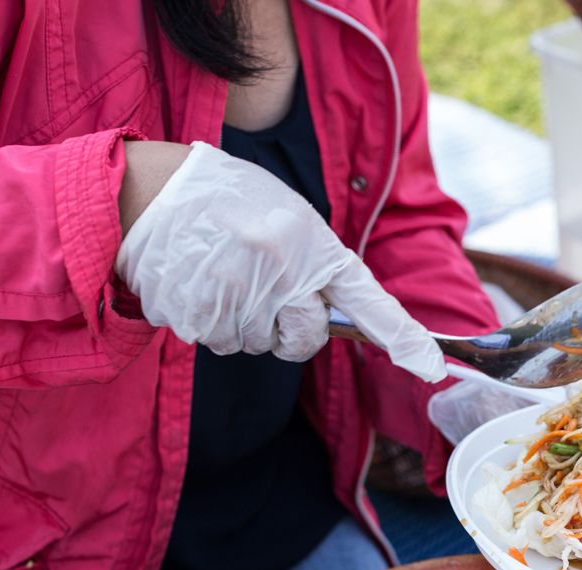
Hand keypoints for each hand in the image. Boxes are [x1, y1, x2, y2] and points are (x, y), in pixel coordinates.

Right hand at [114, 141, 445, 379]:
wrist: (150, 190)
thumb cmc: (225, 200)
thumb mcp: (286, 215)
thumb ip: (313, 264)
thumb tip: (330, 313)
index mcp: (310, 245)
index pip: (367, 302)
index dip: (403, 338)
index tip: (431, 368)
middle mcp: (281, 274)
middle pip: (303, 340)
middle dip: (288, 330)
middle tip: (263, 292)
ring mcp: (238, 297)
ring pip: (256, 345)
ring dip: (243, 322)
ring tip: (222, 273)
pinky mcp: (198, 316)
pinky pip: (218, 341)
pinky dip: (209, 321)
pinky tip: (199, 283)